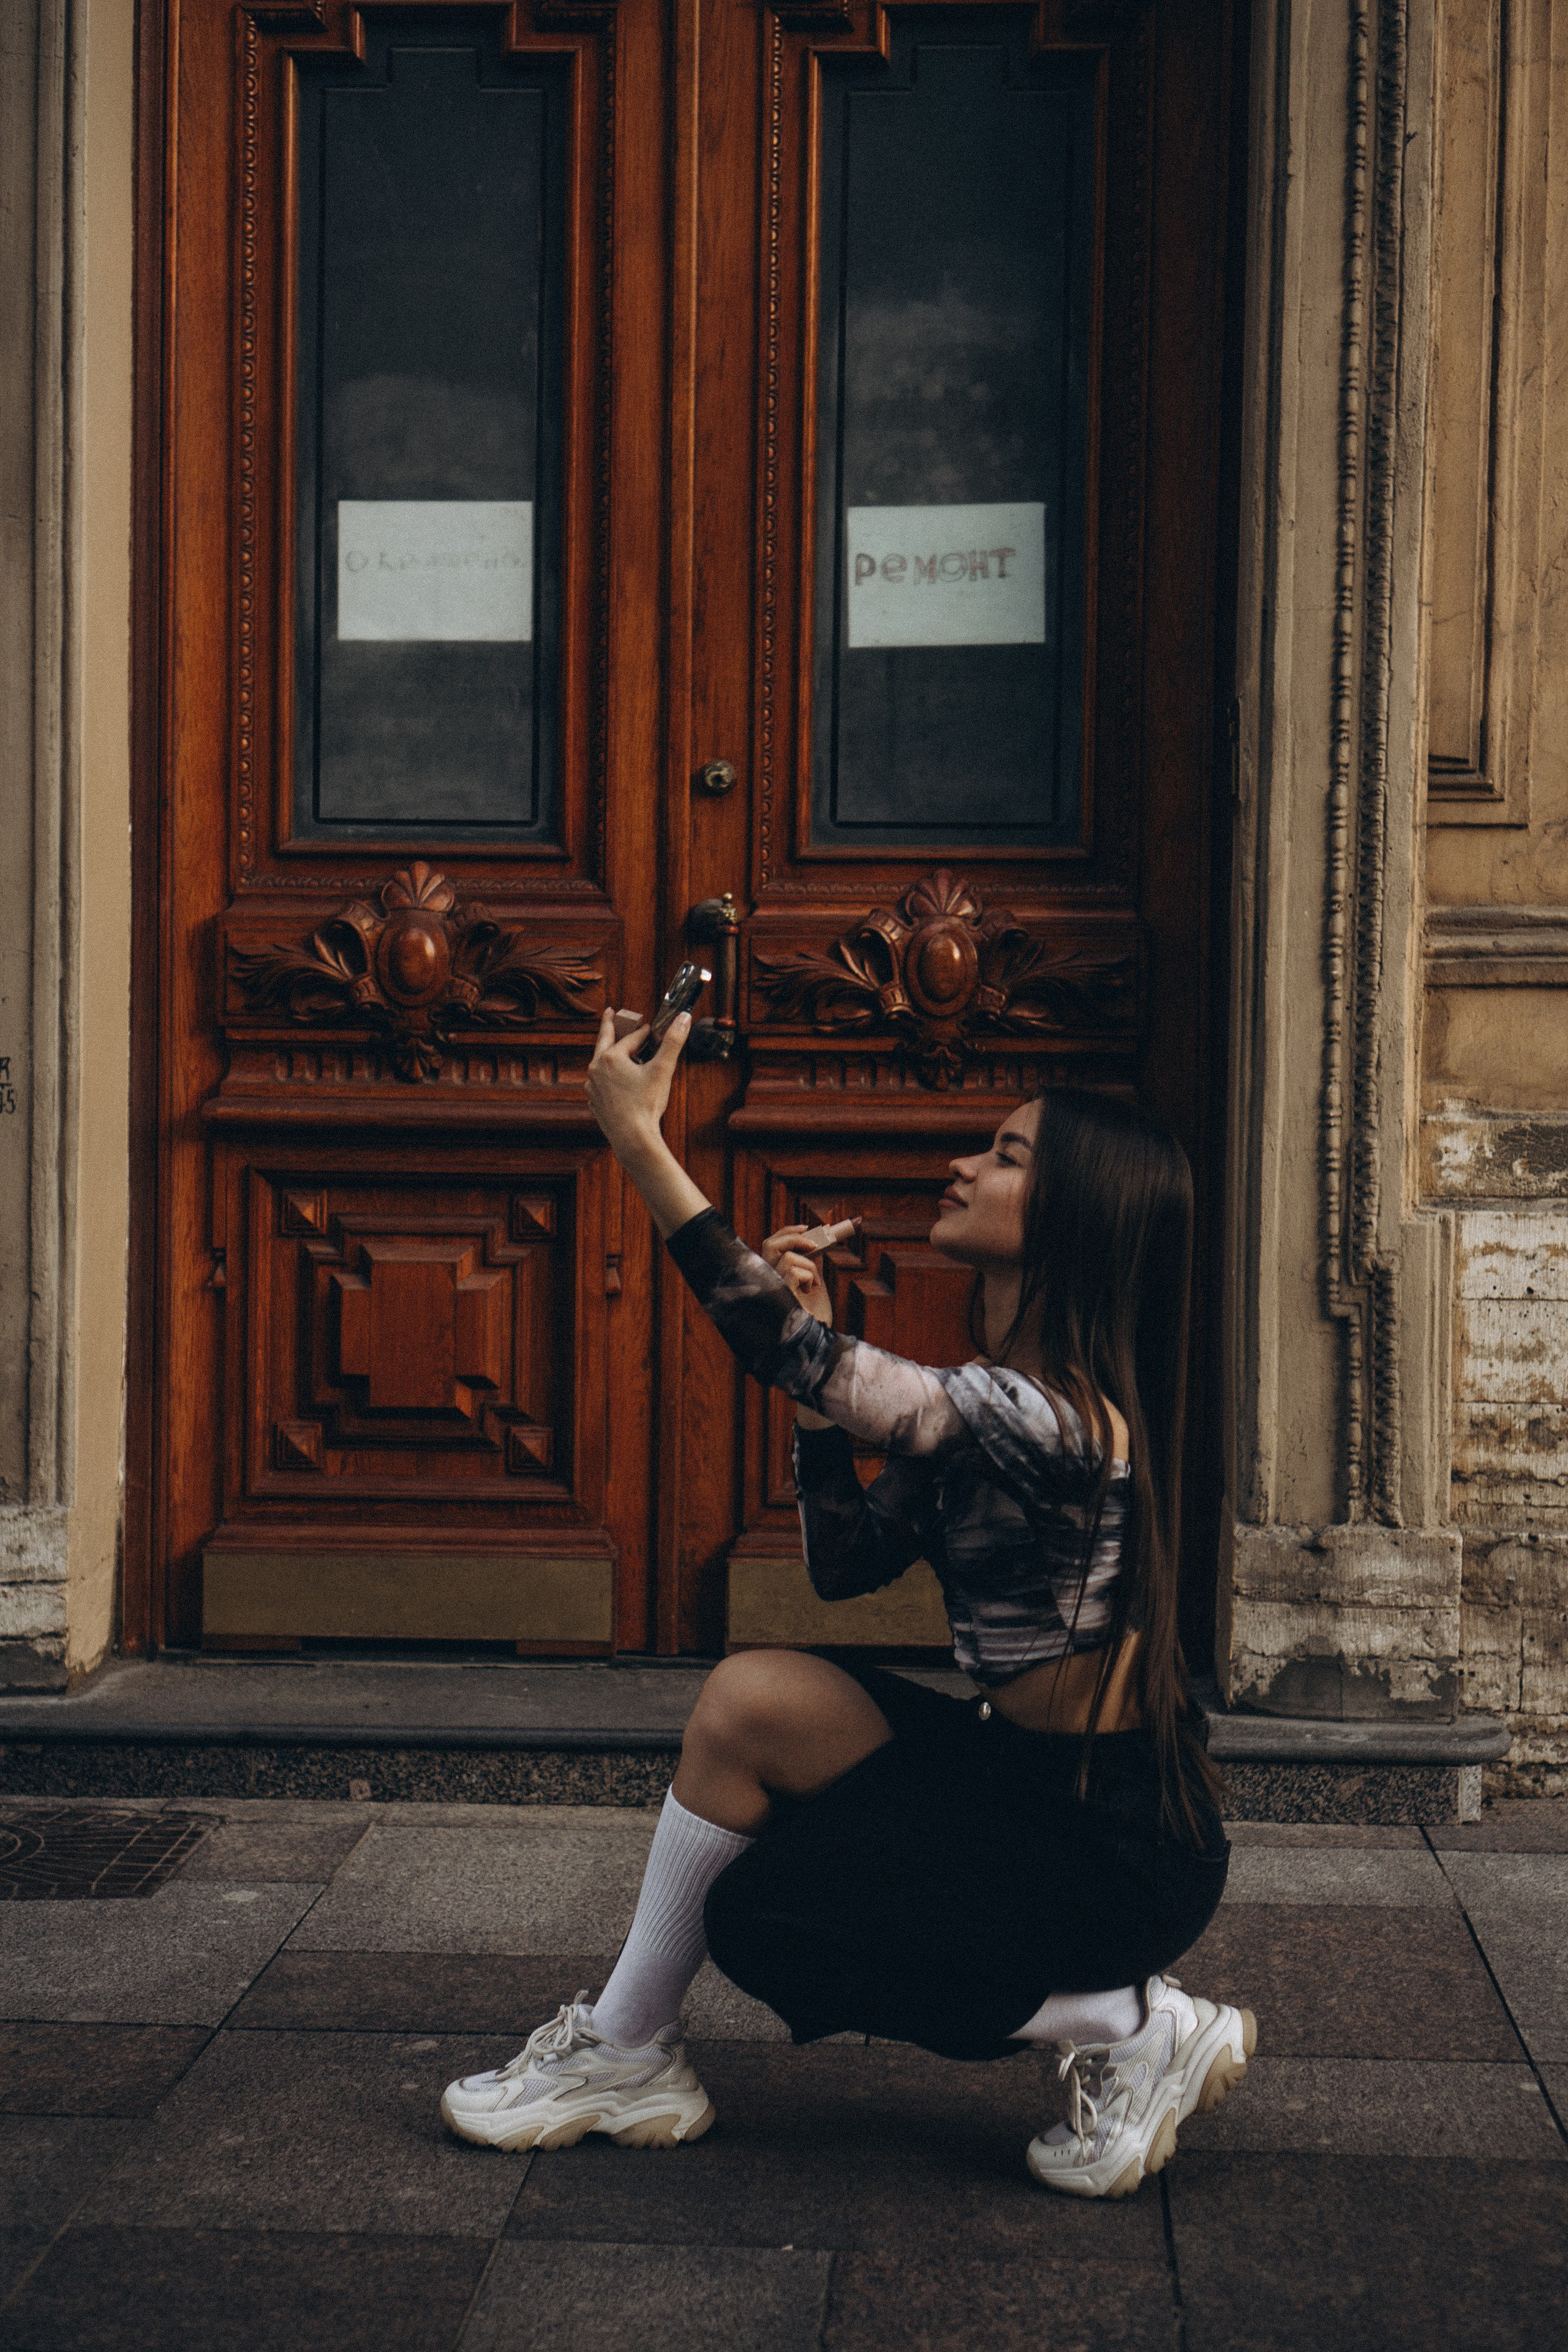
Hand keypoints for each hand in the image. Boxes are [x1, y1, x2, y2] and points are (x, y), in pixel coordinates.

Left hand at [586, 1004, 690, 1164]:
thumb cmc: (646, 1105)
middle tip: (610, 1014)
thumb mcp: (662, 1070)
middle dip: (609, 1026)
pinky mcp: (594, 1101)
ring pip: (601, 1064)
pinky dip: (607, 1078)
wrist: (632, 1138)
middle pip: (604, 1041)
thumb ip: (673, 1042)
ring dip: (609, 1055)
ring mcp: (593, 1086)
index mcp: (610, 1057)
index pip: (631, 1038)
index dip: (645, 1033)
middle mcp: (596, 1068)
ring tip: (614, 1050)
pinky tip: (614, 1081)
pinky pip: (600, 1083)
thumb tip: (684, 1018)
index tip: (652, 1029)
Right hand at [761, 1218, 858, 1325]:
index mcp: (773, 1276)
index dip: (787, 1232)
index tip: (808, 1228)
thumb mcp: (814, 1283)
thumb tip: (814, 1243)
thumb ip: (810, 1264)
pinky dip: (810, 1277)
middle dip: (793, 1236)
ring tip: (814, 1284)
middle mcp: (767, 1280)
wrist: (819, 1338)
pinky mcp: (779, 1295)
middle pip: (769, 1244)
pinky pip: (795, 1272)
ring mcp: (771, 1287)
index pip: (771, 1245)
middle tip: (814, 1243)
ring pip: (788, 1258)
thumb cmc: (815, 1316)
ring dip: (809, 1267)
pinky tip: (811, 1290)